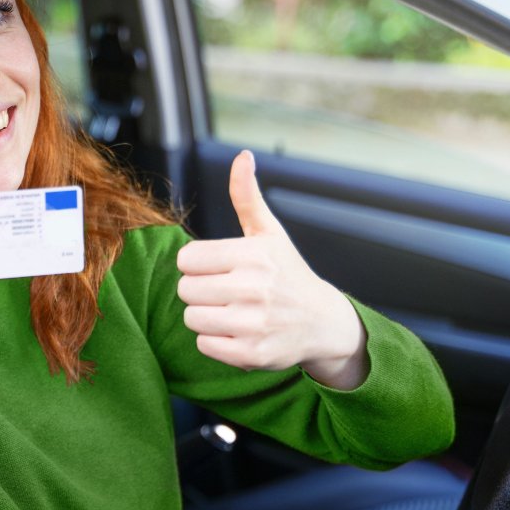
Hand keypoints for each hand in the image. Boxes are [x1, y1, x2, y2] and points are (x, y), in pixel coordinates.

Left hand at [176, 151, 367, 388]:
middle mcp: (253, 288)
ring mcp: (253, 323)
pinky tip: (235, 332)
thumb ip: (247, 196)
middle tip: (224, 292)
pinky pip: (204, 345)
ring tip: (228, 312)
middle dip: (200, 291)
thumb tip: (242, 156)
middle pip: (186, 289)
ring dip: (204, 317)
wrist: (323, 322)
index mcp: (252, 255)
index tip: (216, 269)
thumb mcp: (269, 233)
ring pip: (191, 318)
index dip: (198, 265)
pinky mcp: (251, 353)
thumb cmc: (288, 274)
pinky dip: (214, 341)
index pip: (187, 259)